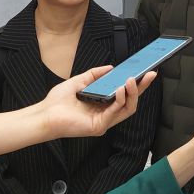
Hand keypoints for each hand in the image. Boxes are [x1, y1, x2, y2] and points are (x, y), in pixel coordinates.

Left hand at [41, 66, 156, 138]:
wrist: (44, 114)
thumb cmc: (57, 102)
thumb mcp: (79, 81)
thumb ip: (95, 74)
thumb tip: (111, 67)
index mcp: (103, 104)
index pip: (125, 95)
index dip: (137, 85)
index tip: (145, 72)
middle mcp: (106, 114)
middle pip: (131, 101)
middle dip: (142, 87)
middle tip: (150, 74)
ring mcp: (104, 121)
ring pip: (128, 108)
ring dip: (133, 93)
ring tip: (132, 80)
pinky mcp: (99, 126)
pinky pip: (116, 112)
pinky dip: (121, 99)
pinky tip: (121, 88)